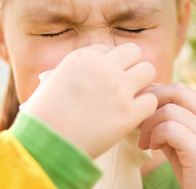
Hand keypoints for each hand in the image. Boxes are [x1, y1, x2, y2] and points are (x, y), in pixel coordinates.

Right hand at [24, 43, 157, 157]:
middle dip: (132, 67)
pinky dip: (145, 108)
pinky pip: (151, 100)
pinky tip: (133, 116)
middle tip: (126, 85)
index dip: (111, 65)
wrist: (45, 145)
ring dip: (142, 84)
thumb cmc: (44, 117)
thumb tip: (90, 71)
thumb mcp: (54, 80)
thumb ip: (77, 71)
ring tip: (132, 99)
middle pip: (135, 52)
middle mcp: (103, 67)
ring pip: (148, 71)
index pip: (111, 50)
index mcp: (83, 57)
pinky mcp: (128, 112)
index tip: (105, 81)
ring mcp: (118, 89)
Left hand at [138, 83, 195, 188]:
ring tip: (146, 142)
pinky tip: (154, 148)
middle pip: (177, 90)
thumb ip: (173, 128)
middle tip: (140, 121)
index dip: (156, 94)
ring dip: (150, 124)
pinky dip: (156, 135)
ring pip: (169, 110)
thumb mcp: (187, 146)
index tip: (141, 109)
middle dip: (151, 101)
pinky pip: (169, 128)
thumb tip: (147, 112)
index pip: (181, 90)